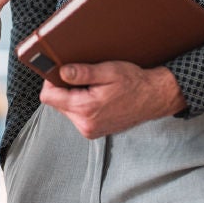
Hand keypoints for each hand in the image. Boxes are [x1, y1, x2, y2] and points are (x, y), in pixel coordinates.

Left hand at [39, 61, 187, 138]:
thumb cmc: (134, 83)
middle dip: (65, 88)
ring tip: (95, 88)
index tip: (61, 71)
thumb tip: (61, 72)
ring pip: (66, 108)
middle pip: (57, 103)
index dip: (52, 80)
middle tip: (85, 78)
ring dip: (74, 96)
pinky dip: (82, 104)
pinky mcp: (94, 131)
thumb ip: (82, 73)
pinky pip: (77, 115)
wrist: (154, 98)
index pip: (49, 96)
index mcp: (85, 109)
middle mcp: (85, 125)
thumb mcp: (108, 71)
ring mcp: (89, 130)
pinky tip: (98, 96)